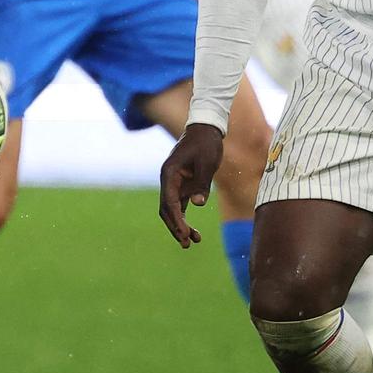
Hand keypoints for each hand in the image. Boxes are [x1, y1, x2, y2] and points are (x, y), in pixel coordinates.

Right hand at [159, 123, 224, 248]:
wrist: (206, 129)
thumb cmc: (206, 143)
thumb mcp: (206, 163)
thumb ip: (201, 184)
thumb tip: (197, 205)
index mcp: (169, 173)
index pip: (169, 202)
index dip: (176, 220)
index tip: (185, 234)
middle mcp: (168, 179)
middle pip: (166, 209)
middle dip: (175, 227)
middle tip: (187, 244)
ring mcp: (174, 183)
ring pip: (172, 210)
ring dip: (180, 225)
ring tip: (194, 241)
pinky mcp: (183, 185)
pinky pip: (180, 206)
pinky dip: (185, 218)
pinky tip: (195, 232)